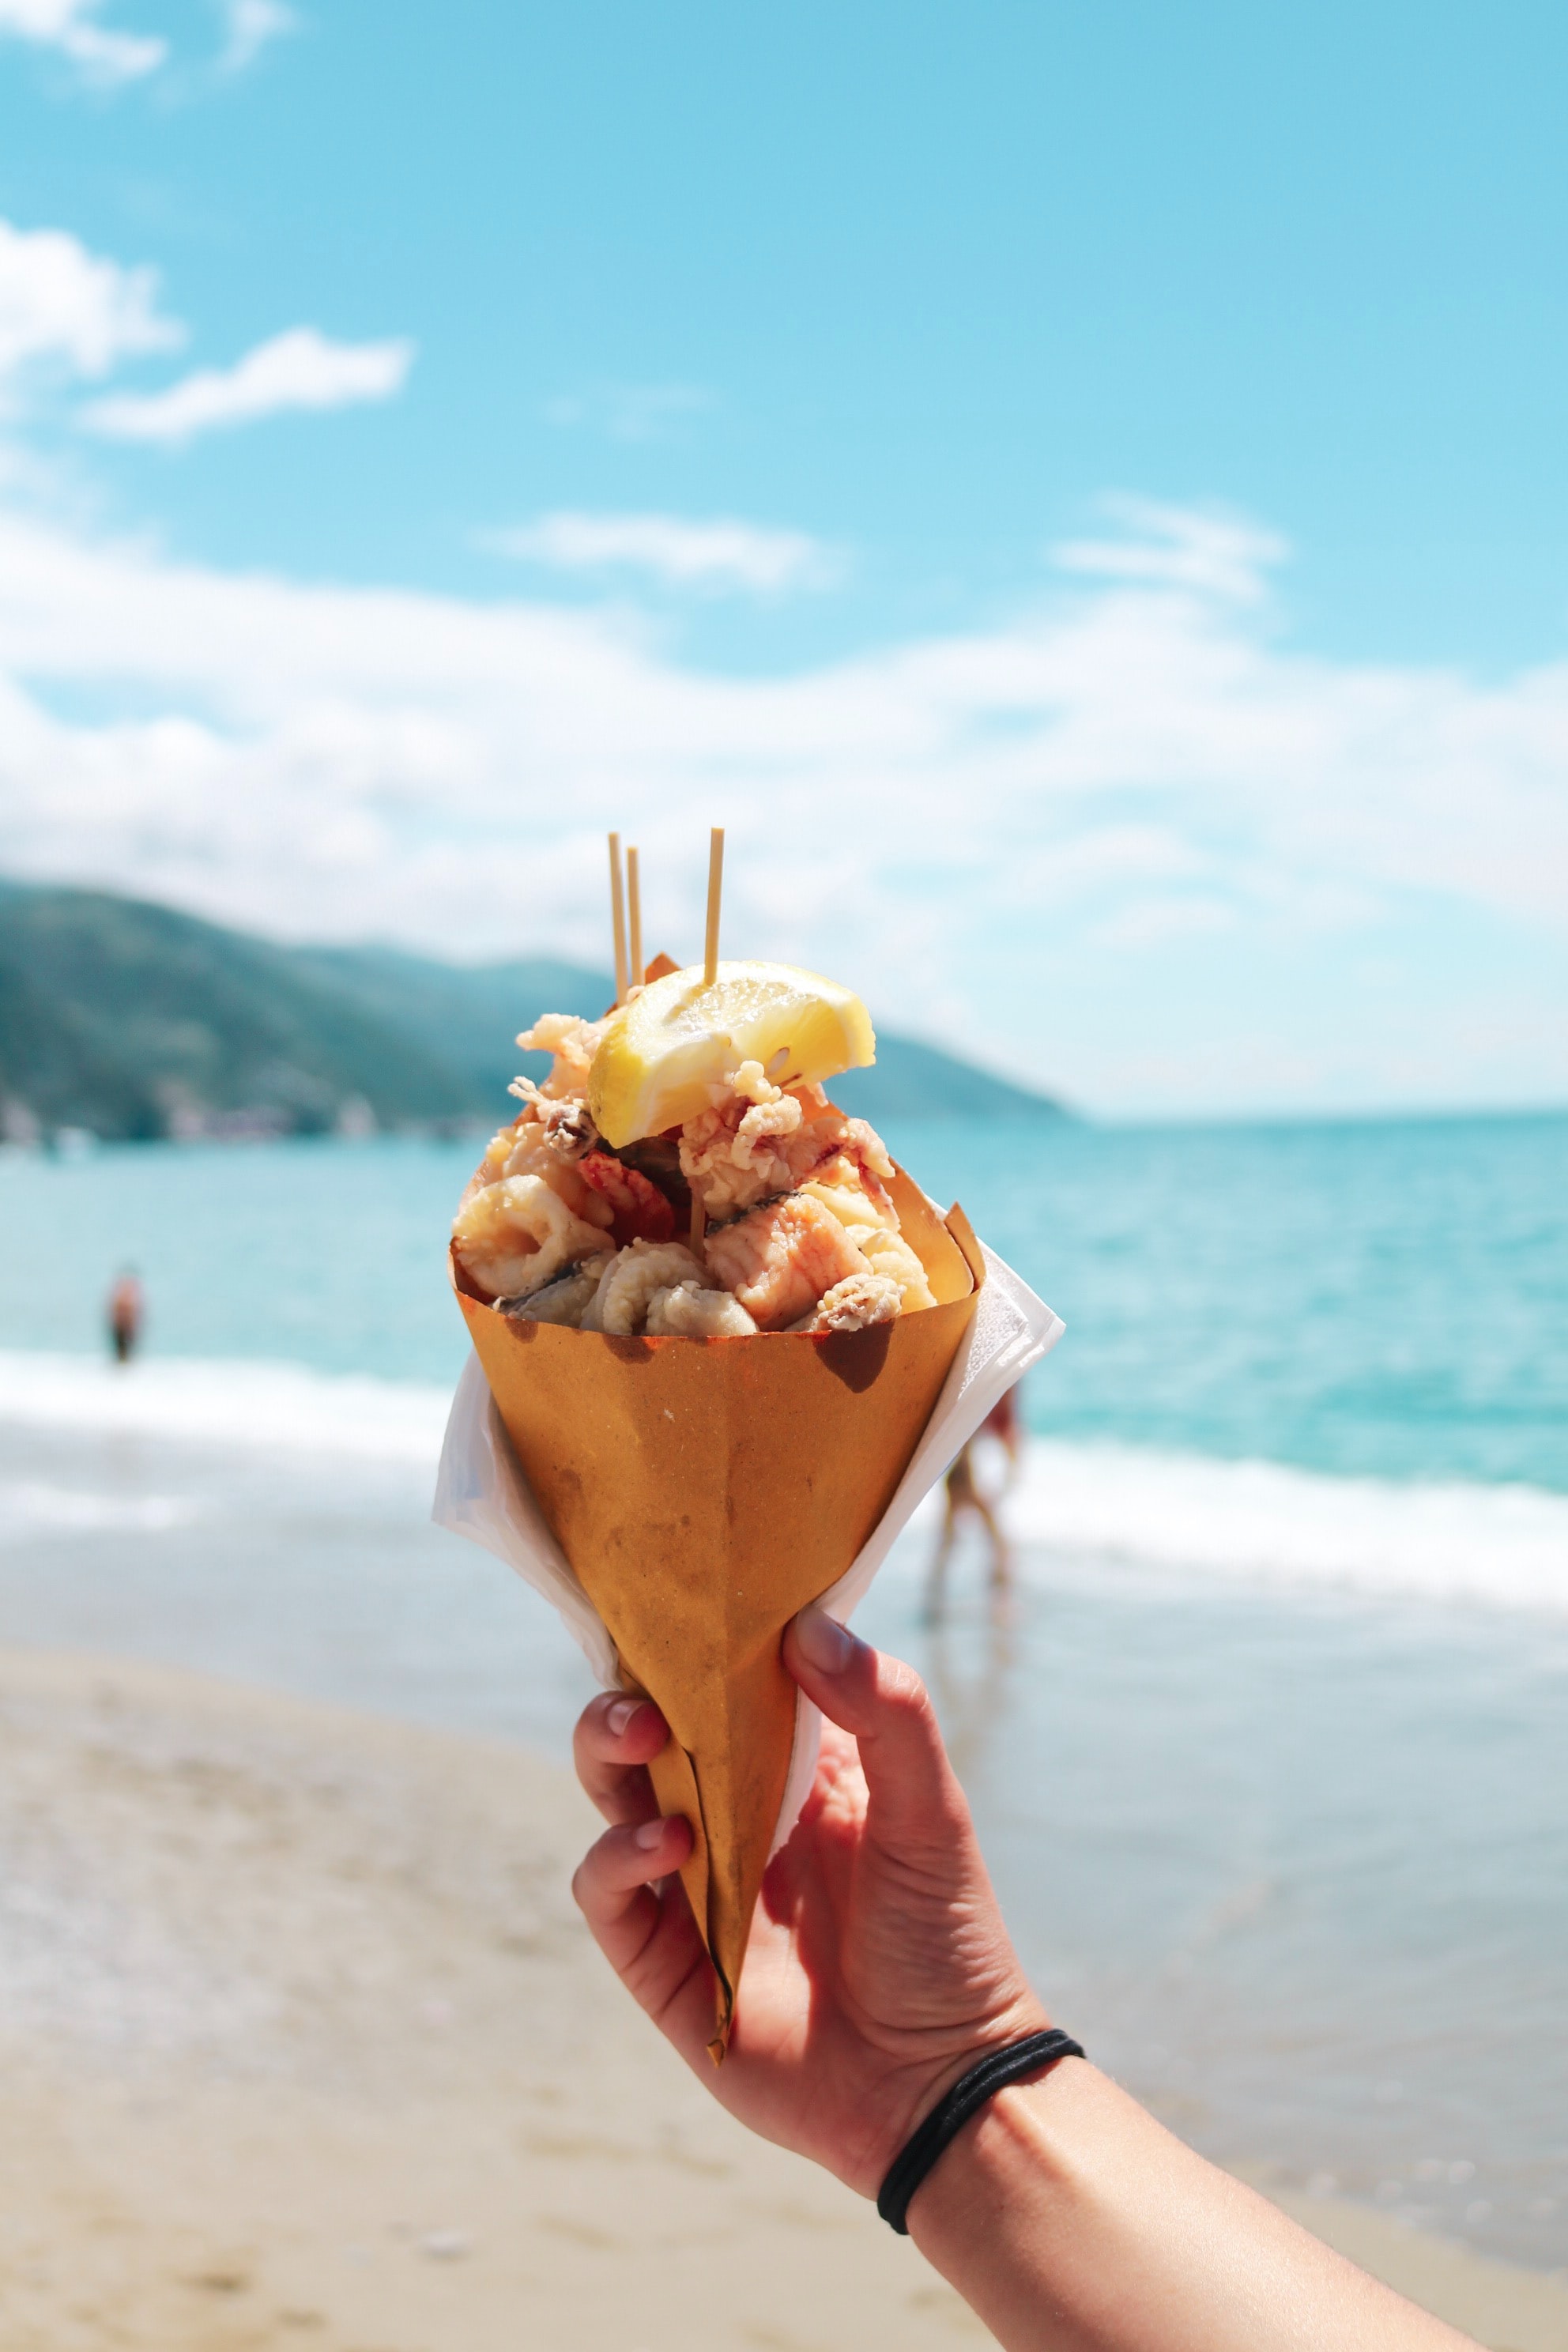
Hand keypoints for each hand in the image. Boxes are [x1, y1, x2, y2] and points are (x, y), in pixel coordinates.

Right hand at [571, 1606, 1049, 2195]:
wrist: (938, 2081)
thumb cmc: (947, 1938)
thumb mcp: (932, 1810)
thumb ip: (886, 1709)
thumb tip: (806, 1627)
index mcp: (795, 1771)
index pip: (722, 1688)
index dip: (692, 1645)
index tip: (680, 1599)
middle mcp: (733, 1818)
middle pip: (647, 1736)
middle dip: (628, 1698)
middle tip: (646, 1692)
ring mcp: (692, 1887)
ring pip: (613, 1799)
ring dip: (610, 1758)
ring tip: (647, 1739)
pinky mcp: (663, 1962)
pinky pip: (608, 1895)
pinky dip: (617, 1858)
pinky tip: (666, 1843)